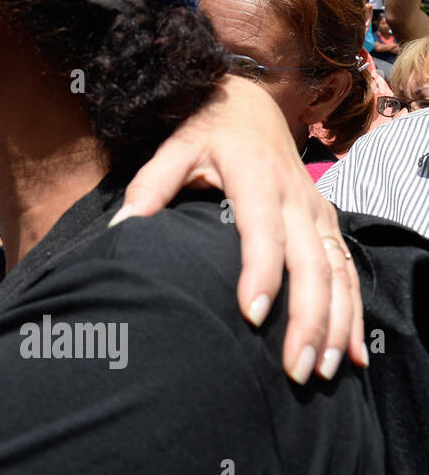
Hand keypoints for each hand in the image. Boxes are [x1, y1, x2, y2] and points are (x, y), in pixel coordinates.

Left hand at [109, 76, 364, 383]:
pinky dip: (354, 313)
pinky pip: (349, 271)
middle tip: (295, 368)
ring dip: (335, 324)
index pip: (263, 234)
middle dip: (307, 319)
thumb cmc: (204, 131)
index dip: (261, 275)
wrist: (246, 103)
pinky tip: (351, 354)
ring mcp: (317, 210)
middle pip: (311, 264)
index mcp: (255, 178)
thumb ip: (149, 186)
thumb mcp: (174, 148)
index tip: (251, 318)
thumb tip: (121, 228)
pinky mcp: (327, 221)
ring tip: (323, 371)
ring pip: (338, 273)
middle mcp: (295, 197)